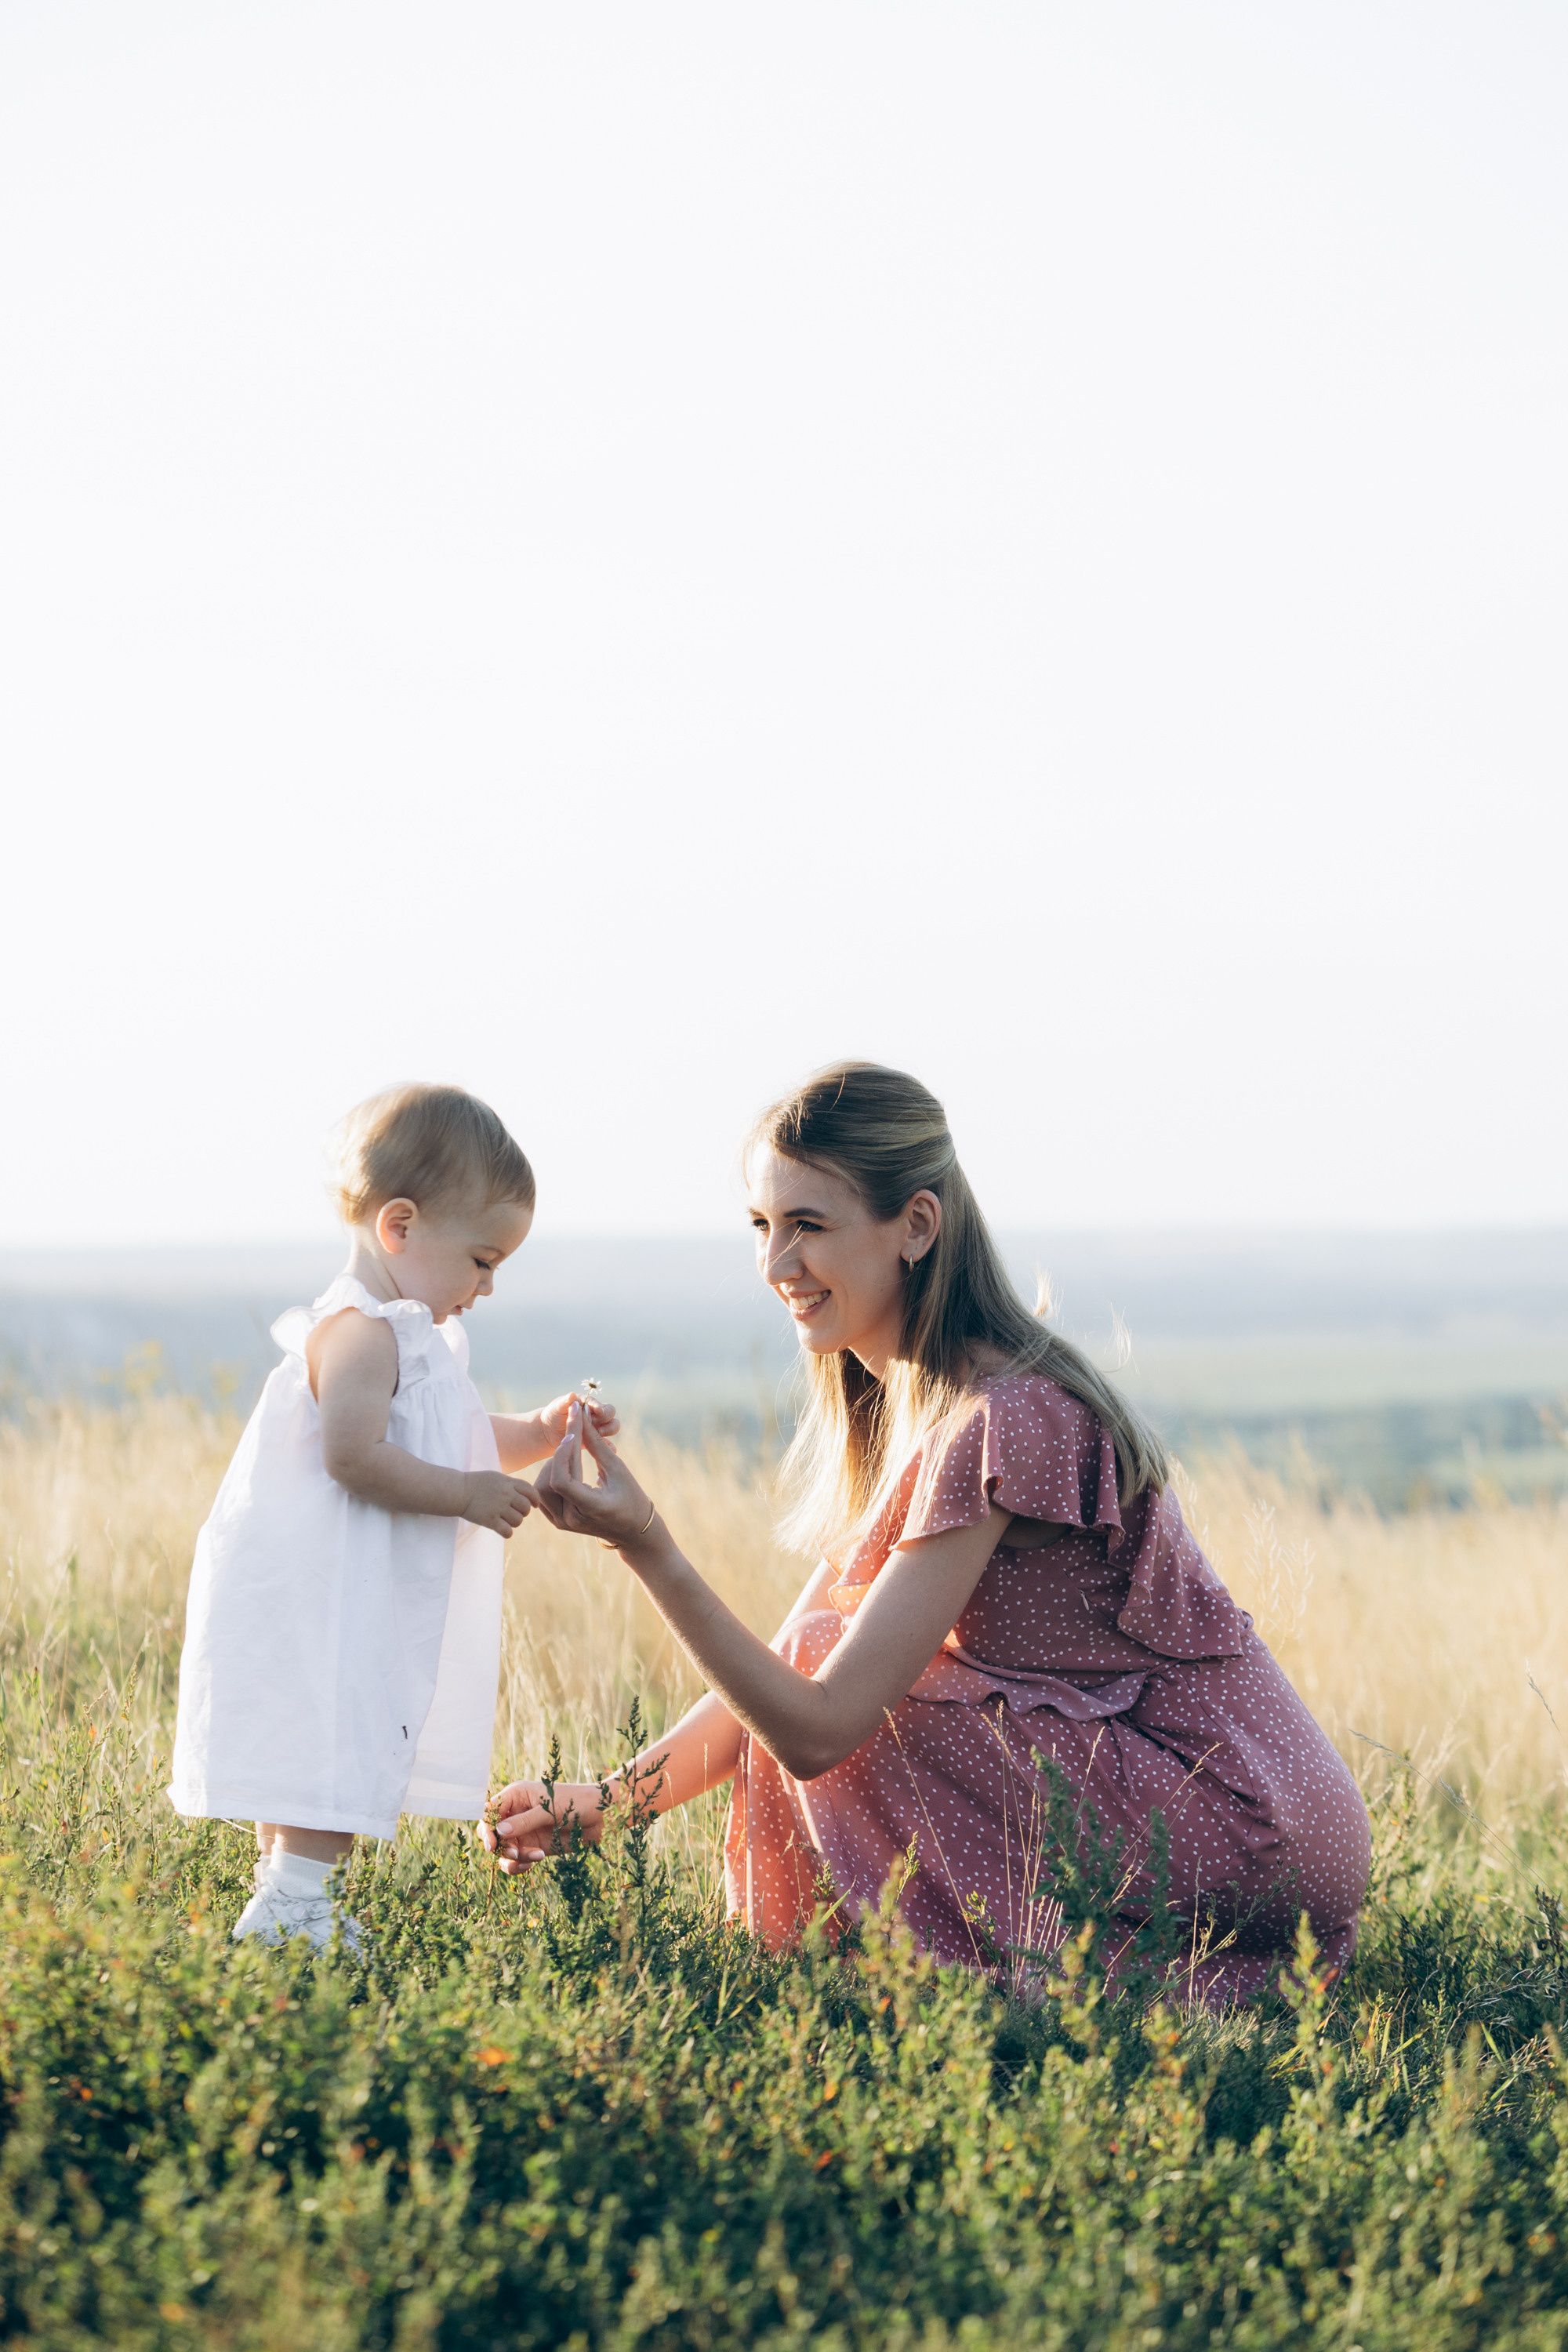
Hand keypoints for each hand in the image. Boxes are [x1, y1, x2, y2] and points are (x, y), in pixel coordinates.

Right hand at [460, 1471, 538, 1537]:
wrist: (457, 1491)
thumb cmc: (476, 1483)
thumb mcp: (496, 1477)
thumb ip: (511, 1484)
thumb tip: (527, 1493)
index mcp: (508, 1482)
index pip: (531, 1491)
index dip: (535, 1500)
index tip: (534, 1505)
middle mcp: (506, 1494)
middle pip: (526, 1508)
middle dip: (523, 1512)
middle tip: (514, 1513)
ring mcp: (498, 1507)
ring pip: (518, 1521)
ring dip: (514, 1523)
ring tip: (505, 1520)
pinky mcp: (490, 1520)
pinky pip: (507, 1532)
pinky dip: (507, 1533)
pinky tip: (503, 1530)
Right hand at [481, 1777, 615, 1870]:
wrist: (603, 1817)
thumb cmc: (577, 1802)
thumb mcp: (549, 1809)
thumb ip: (524, 1821)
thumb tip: (499, 1832)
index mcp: (516, 1795)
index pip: (489, 1811)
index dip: (486, 1828)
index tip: (493, 1845)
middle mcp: (517, 1813)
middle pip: (491, 1834)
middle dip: (499, 1847)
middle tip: (516, 1852)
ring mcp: (524, 1832)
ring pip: (503, 1851)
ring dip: (514, 1858)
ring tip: (535, 1857)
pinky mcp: (534, 1847)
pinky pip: (517, 1861)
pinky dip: (521, 1865)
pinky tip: (536, 1861)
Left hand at [531, 1402, 657, 1548]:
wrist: (632, 1530)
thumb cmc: (631, 1497)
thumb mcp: (618, 1470)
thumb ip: (596, 1445)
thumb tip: (583, 1417)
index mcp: (589, 1508)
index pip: (561, 1481)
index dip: (562, 1454)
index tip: (572, 1433)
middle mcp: (570, 1520)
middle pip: (548, 1482)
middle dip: (558, 1455)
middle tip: (572, 1436)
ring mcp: (562, 1523)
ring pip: (541, 1489)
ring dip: (551, 1467)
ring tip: (569, 1453)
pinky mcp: (557, 1521)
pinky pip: (543, 1496)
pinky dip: (550, 1477)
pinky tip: (565, 1466)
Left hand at [538, 1390, 621, 1445]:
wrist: (548, 1431)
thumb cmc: (553, 1415)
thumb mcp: (557, 1407)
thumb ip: (565, 1402)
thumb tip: (572, 1395)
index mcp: (588, 1404)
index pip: (599, 1404)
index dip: (600, 1407)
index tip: (598, 1411)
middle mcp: (595, 1414)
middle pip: (611, 1413)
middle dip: (605, 1418)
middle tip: (593, 1423)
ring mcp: (597, 1427)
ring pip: (613, 1426)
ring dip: (609, 1430)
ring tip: (598, 1434)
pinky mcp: (596, 1440)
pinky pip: (607, 1443)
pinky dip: (610, 1446)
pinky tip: (609, 1450)